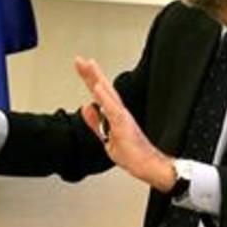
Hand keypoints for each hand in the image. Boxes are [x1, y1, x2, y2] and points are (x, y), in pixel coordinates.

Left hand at [74, 58, 175, 192]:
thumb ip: (96, 123)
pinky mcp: (124, 125)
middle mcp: (118, 112)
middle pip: (102, 88)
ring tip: (89, 65)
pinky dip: (105, 97)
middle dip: (90, 73)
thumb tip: (86, 108)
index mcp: (114, 115)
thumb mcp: (106, 138)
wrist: (146, 166)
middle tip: (80, 60)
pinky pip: (112, 108)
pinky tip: (98, 87)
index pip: (99, 93)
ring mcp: (122, 117)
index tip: (81, 66)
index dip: (89, 79)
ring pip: (108, 94)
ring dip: (98, 79)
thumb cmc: (132, 154)